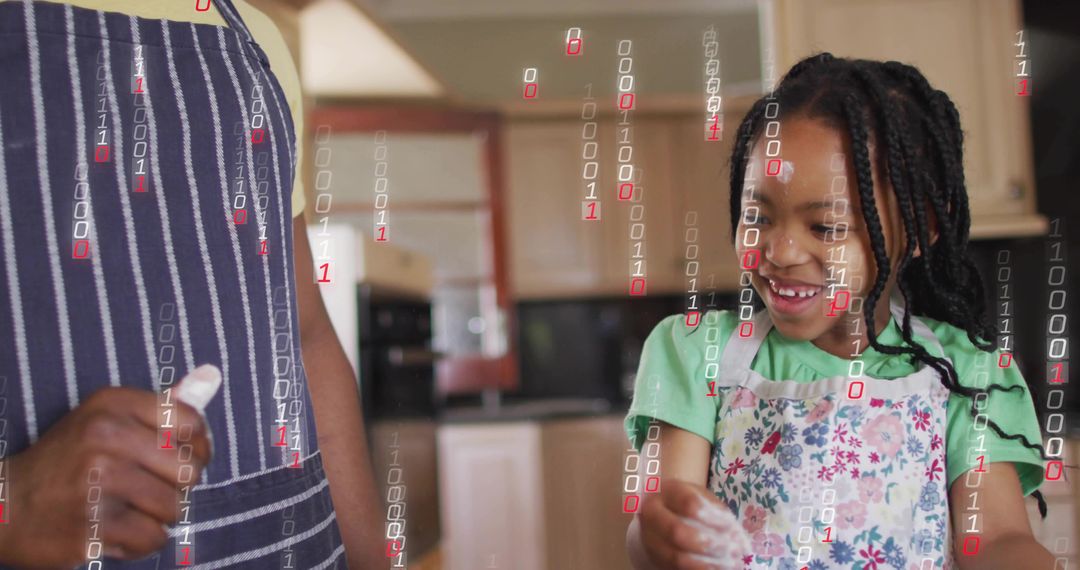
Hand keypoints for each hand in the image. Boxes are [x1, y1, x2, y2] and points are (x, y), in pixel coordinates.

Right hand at [0, 365, 221, 567]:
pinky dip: (141, 541)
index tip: (173, 457)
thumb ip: (165, 404)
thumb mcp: (110, 418)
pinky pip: (152, 538)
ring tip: (129, 508)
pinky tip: (117, 529)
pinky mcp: (92, 525)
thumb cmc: (69, 460)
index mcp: (113, 404)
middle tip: (146, 488)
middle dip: (176, 487)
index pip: (192, 423)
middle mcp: (105, 437)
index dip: (194, 447)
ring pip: (175, 507)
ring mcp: (97, 482)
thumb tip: (212, 375)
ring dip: (158, 516)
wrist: (4, 505)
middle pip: (189, 470)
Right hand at [638, 479, 750, 569]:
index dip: (714, 518)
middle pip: (677, 532)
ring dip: (708, 563)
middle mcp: (651, 514)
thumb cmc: (688, 502)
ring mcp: (649, 538)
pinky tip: (720, 568)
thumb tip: (735, 535)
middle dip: (710, 544)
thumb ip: (717, 511)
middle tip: (734, 550)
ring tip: (732, 563)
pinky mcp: (653, 557)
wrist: (662, 512)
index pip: (689, 504)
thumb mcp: (703, 497)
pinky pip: (677, 569)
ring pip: (677, 557)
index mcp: (667, 491)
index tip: (732, 527)